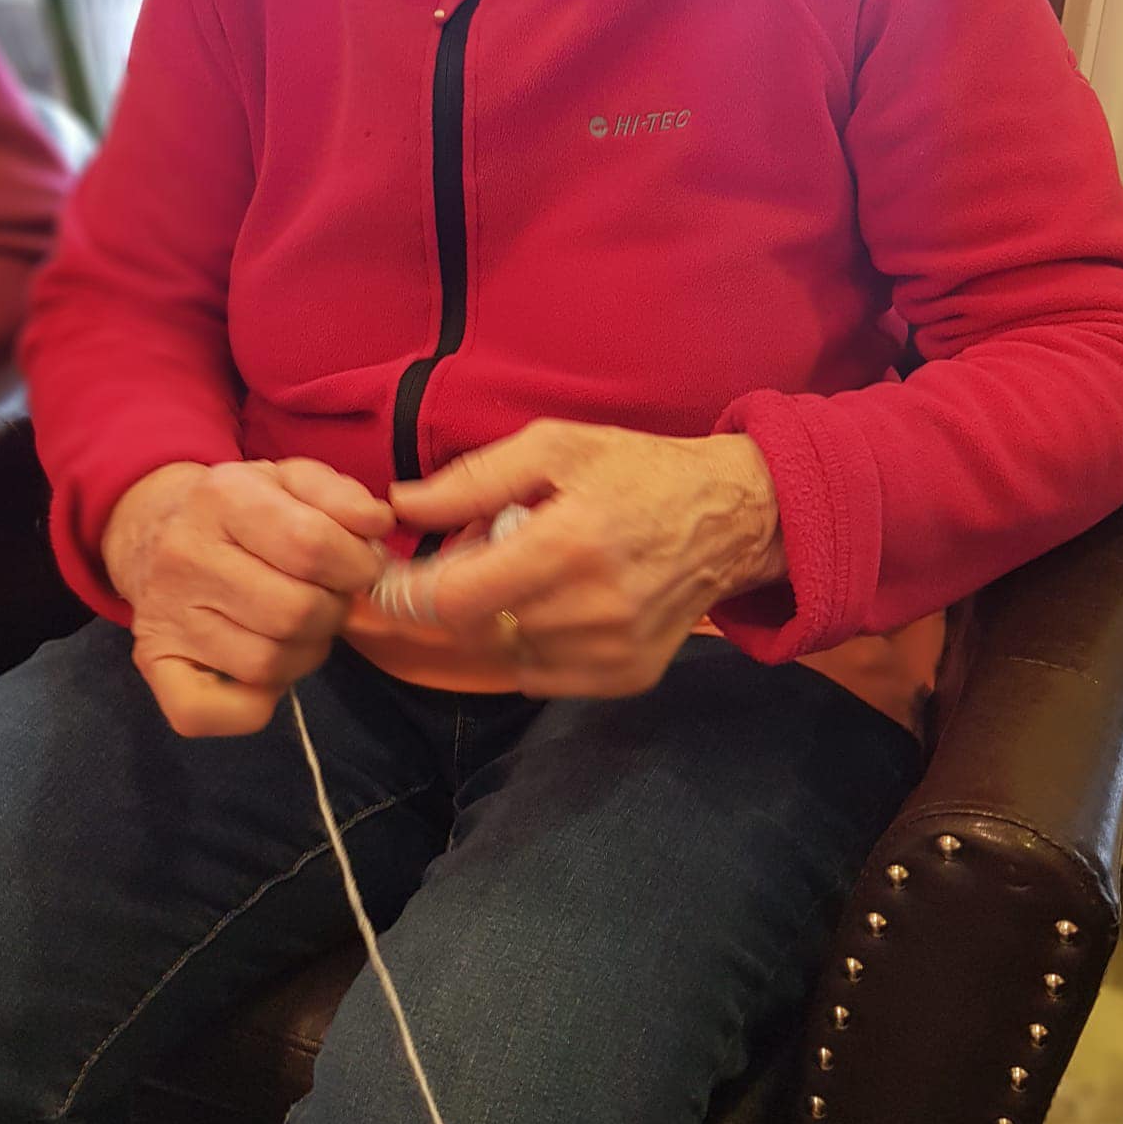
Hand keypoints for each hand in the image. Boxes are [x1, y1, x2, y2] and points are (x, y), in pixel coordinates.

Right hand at [102, 458, 395, 736]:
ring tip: (301, 627)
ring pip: (267, 663)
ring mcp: (163, 615)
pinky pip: (207, 712)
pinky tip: (266, 669)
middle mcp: (185, 556)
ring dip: (305, 653)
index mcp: (223, 498)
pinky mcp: (153, 664)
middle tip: (329, 598)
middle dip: (334, 610)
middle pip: (295, 611)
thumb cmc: (239, 509)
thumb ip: (341, 496)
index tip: (361, 567)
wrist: (152, 527)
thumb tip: (377, 525)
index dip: (357, 565)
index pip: (311, 545)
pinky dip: (252, 705)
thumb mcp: (290, 479)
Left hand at [388, 421, 785, 697]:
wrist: (731, 516)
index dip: (410, 595)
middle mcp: (591, 609)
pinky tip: (569, 602)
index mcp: (568, 544)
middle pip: (477, 625)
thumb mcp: (556, 447)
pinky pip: (544, 674)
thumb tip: (401, 505)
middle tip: (493, 550)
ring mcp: (612, 651)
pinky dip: (540, 642)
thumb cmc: (636, 472)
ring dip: (506, 615)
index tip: (391, 583)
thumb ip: (473, 479)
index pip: (455, 598)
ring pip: (509, 650)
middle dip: (467, 589)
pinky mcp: (628, 677)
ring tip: (541, 570)